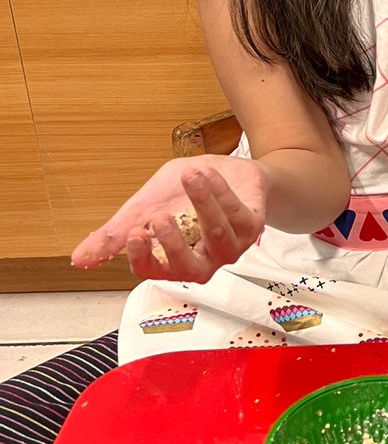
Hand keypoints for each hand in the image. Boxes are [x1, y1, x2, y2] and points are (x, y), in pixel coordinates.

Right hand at [72, 156, 267, 282]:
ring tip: (189, 176)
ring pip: (216, 234)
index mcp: (173, 260)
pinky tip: (208, 174)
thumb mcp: (144, 207)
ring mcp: (230, 246)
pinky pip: (238, 214)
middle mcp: (203, 260)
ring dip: (202, 202)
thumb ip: (115, 234)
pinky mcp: (252, 227)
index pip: (153, 272)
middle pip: (189, 269)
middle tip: (158, 218)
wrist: (227, 171)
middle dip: (173, 244)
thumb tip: (79, 259)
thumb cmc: (184, 194)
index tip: (134, 233)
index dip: (142, 257)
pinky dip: (221, 191)